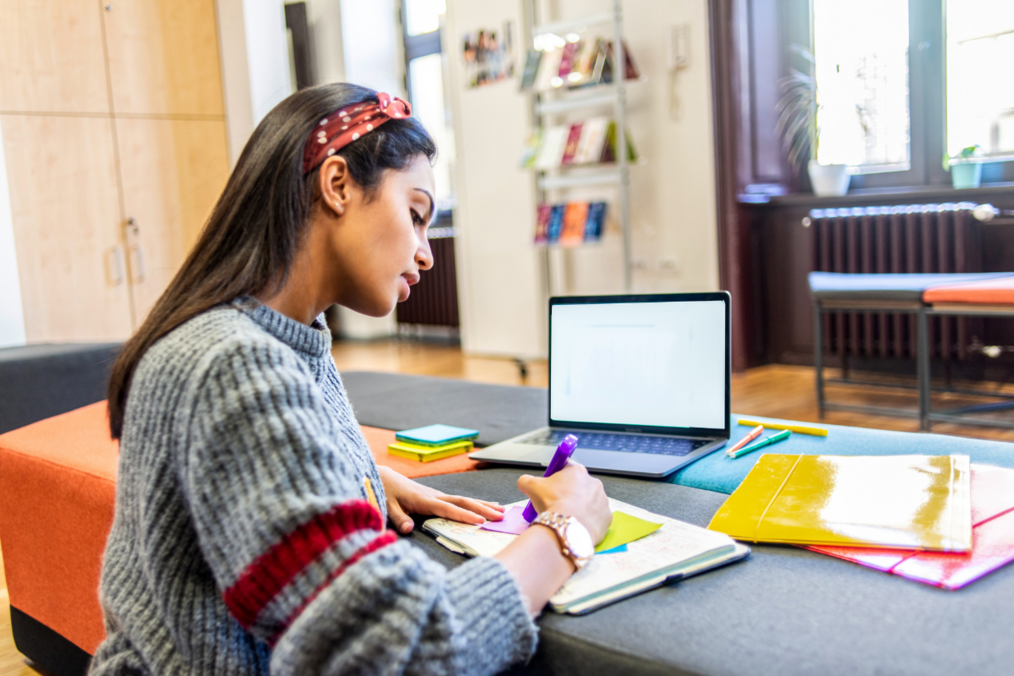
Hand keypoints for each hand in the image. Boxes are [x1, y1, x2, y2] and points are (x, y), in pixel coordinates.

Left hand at [377, 466, 504, 533]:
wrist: (383, 477)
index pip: (448, 508)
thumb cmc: (385, 492)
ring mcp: (437, 494)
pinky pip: (460, 500)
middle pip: (463, 501)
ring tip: (502, 511)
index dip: (464, 515)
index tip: (481, 522)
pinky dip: (476, 503)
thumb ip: (397, 518)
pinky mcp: (437, 496)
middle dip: (483, 509)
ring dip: (483, 505)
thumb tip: (407, 529)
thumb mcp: (386, 506)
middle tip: (501, 517)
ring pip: (464, 499)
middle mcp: (434, 495)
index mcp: (423, 500)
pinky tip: (487, 506)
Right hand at [516, 462, 611, 543]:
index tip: (550, 486)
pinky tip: (576, 525)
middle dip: (568, 494)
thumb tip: (524, 482)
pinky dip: (586, 521)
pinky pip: (595, 517)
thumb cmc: (552, 505)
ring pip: (588, 502)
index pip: (566, 467)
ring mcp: (602, 500)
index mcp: (577, 471)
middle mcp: (594, 482)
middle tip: (556, 505)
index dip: (556, 476)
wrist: (566, 528)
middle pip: (578, 486)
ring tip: (566, 517)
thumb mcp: (531, 487)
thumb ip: (526, 480)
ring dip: (579, 507)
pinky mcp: (607, 517)